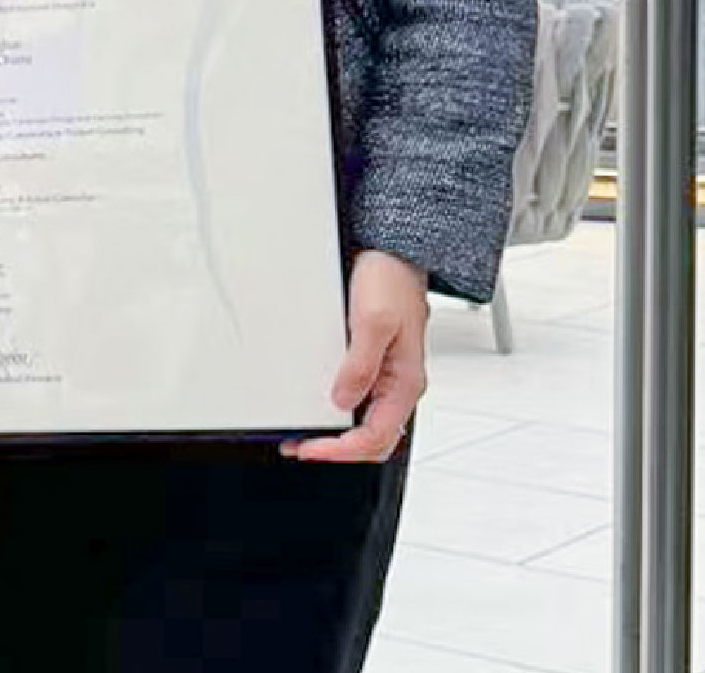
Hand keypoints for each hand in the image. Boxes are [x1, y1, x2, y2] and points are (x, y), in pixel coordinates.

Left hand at [285, 249, 429, 463]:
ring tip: (301, 433)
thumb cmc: (391, 282)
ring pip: (364, 422)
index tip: (310, 449)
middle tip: (298, 447)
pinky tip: (314, 407)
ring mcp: (385, 376)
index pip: (376, 436)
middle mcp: (397, 385)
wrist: (393, 254)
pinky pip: (357, 400)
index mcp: (406, 383)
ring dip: (334, 434)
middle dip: (335, 449)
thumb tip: (342, 400)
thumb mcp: (373, 322)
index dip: (341, 450)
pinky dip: (335, 412)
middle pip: (371, 438)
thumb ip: (359, 365)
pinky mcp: (373, 364)